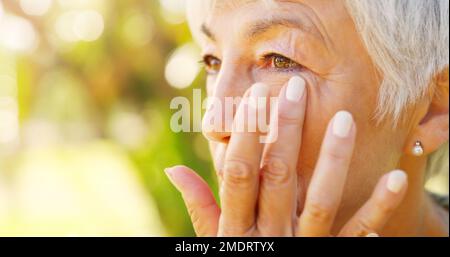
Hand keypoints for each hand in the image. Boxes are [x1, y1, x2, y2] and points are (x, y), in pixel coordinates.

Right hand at [165, 76, 407, 236]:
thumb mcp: (216, 241)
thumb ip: (199, 207)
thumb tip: (174, 170)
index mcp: (237, 228)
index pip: (240, 174)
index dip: (247, 134)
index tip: (256, 94)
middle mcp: (270, 234)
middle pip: (278, 177)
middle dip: (286, 131)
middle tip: (296, 89)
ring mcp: (302, 246)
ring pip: (320, 200)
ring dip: (333, 159)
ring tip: (346, 120)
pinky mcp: (329, 256)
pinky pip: (355, 234)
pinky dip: (377, 209)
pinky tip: (395, 179)